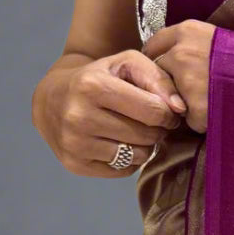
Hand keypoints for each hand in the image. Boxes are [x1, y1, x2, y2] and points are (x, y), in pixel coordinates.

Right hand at [34, 50, 186, 177]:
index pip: (154, 111)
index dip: (168, 113)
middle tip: (150, 122)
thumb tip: (180, 108)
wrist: (53, 99)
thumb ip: (158, 79)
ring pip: (137, 156)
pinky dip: (130, 160)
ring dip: (145, 146)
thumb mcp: (126, 64)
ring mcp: (74, 144)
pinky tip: (120, 143)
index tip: (166, 111)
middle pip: (147, 135)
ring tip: (135, 131)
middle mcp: (79, 117)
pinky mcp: (74, 164)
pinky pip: (123, 171)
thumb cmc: (99, 77)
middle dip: (157, 129)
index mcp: (92, 86)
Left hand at [140, 19, 215, 132]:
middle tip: (184, 92)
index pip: (155, 46)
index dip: (158, 61)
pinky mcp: (195, 106)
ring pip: (169, 97)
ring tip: (204, 104)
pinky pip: (189, 119)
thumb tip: (174, 58)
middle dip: (166, 84)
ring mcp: (187, 80)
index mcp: (188, 32)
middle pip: (157, 73)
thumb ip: (195, 46)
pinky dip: (199, 121)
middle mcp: (182, 53)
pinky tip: (213, 115)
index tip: (164, 72)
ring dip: (180, 104)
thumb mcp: (220, 39)